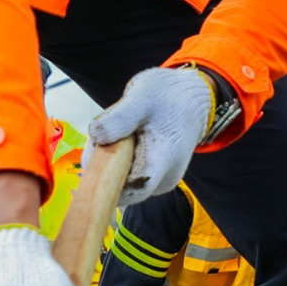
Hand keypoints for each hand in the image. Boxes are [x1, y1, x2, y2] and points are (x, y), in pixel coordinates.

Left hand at [88, 66, 215, 204]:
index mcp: (164, 160)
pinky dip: (121, 160)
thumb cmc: (167, 96)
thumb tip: (97, 137)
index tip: (95, 154)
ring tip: (123, 130)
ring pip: (125, 182)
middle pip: (123, 186)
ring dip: (113, 161)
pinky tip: (127, 139)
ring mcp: (161, 182)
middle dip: (106, 164)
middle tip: (107, 129)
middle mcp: (165, 179)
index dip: (106, 181)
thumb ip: (119, 118)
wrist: (191, 99)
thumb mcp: (141, 96)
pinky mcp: (156, 179)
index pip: (132, 190)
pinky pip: (130, 177)